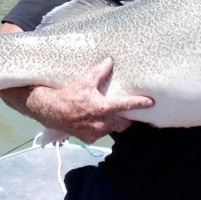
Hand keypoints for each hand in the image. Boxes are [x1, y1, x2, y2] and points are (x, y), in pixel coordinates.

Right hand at [24, 58, 153, 143]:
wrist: (50, 110)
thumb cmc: (68, 94)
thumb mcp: (85, 80)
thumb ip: (100, 71)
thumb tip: (110, 61)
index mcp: (104, 108)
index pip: (127, 106)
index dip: (140, 104)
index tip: (151, 102)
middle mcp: (102, 123)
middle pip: (124, 123)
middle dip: (128, 118)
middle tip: (129, 110)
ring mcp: (96, 132)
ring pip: (113, 129)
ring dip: (115, 122)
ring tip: (112, 114)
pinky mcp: (88, 138)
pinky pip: (101, 133)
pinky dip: (102, 127)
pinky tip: (97, 120)